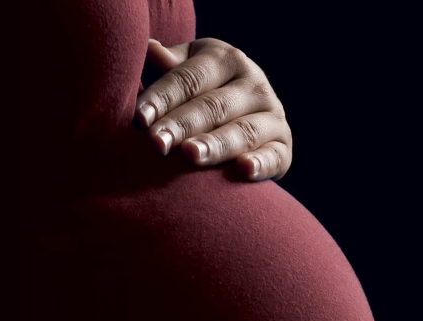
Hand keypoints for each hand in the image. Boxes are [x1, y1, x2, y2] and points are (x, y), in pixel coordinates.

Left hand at [135, 37, 291, 180]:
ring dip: (216, 144)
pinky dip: (261, 163)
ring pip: (242, 131)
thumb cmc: (203, 93)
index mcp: (226, 59)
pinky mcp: (284, 147)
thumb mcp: (187, 73)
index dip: (162, 98)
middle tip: (157, 144)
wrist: (246, 115)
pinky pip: (274, 156)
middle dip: (182, 125)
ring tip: (191, 155)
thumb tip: (150, 48)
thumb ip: (170, 68)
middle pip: (213, 106)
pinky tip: (244, 169)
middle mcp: (254, 83)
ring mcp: (273, 115)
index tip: (138, 119)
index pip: (189, 79)